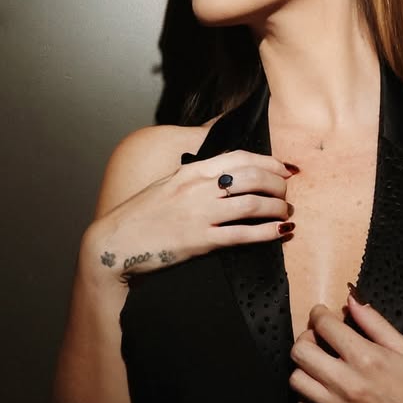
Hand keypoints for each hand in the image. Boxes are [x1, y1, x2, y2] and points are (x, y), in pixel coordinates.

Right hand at [87, 149, 294, 283]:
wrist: (115, 245)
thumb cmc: (139, 217)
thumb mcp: (166, 186)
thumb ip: (194, 179)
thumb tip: (222, 175)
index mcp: (190, 172)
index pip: (239, 157)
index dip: (268, 161)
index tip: (284, 168)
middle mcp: (197, 188)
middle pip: (253, 177)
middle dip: (278, 184)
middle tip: (286, 192)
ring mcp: (200, 214)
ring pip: (253, 204)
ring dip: (277, 207)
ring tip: (285, 213)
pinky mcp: (200, 241)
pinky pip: (243, 234)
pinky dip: (267, 233)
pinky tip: (280, 232)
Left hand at [288, 291, 402, 402]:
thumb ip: (376, 324)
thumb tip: (353, 301)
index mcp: (367, 359)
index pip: (324, 327)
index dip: (320, 314)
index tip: (323, 314)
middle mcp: (347, 384)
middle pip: (300, 352)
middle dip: (307, 337)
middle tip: (319, 337)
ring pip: (296, 381)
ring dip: (305, 367)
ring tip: (321, 364)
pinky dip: (309, 394)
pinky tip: (326, 388)